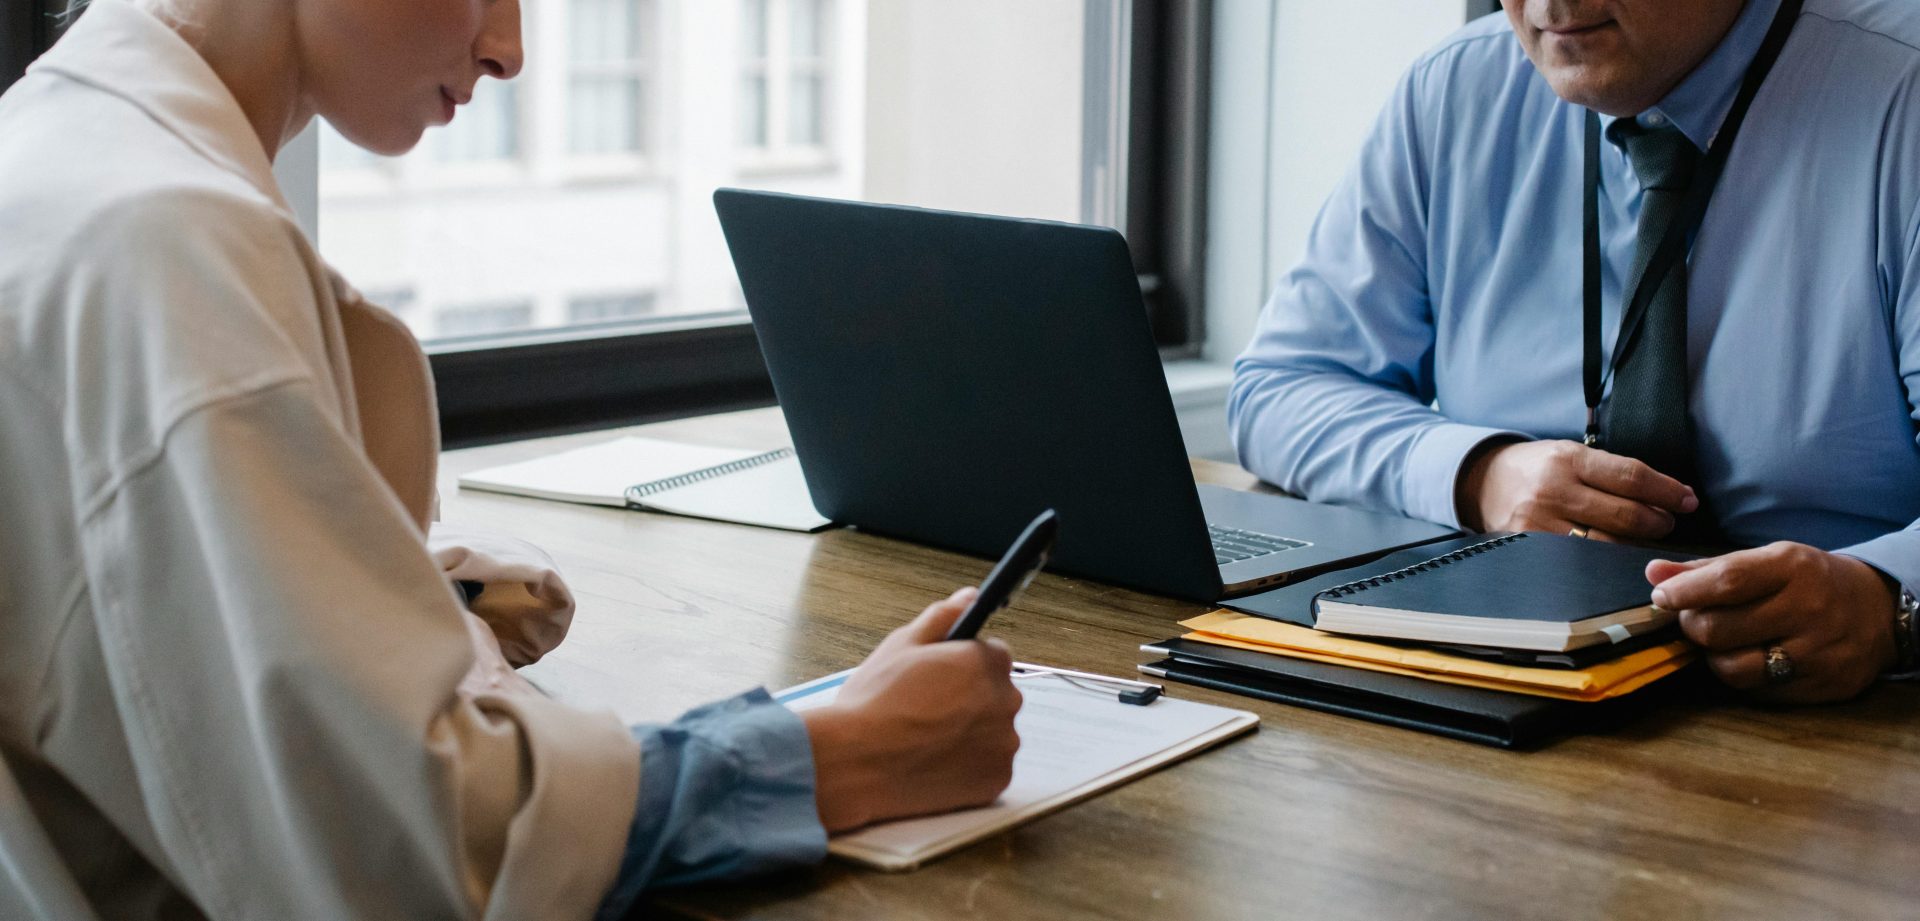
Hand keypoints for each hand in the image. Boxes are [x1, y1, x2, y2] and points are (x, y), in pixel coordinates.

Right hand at [801, 587, 1023, 831]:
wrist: (855, 764)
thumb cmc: (873, 704)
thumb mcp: (900, 646)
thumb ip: (942, 618)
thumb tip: (969, 597)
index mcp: (985, 660)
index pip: (993, 655)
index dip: (963, 666)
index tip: (941, 680)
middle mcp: (1005, 699)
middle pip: (997, 693)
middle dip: (971, 699)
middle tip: (928, 711)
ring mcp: (1004, 743)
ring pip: (994, 731)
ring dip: (973, 734)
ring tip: (928, 740)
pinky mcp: (997, 779)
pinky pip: (990, 766)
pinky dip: (970, 767)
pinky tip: (936, 763)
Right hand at [1458, 439, 1697, 540]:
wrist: (1483, 482)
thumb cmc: (1539, 467)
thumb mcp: (1571, 453)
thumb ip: (1612, 471)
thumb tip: (1666, 494)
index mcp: (1569, 459)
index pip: (1632, 477)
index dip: (1667, 491)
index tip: (1687, 500)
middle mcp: (1554, 491)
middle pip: (1625, 515)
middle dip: (1658, 521)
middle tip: (1666, 522)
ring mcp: (1540, 523)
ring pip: (1607, 544)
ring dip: (1636, 544)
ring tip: (1643, 538)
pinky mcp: (1531, 547)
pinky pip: (1581, 560)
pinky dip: (1605, 558)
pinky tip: (1617, 555)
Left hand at [1648, 543, 1899, 702]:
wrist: (1877, 610)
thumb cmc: (1808, 581)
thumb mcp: (1767, 561)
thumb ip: (1708, 569)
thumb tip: (1654, 573)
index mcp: (1792, 568)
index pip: (1726, 582)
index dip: (1683, 592)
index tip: (1662, 597)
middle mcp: (1808, 609)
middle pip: (1719, 630)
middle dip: (1693, 625)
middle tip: (1696, 619)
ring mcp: (1818, 652)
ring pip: (1733, 668)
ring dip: (1714, 656)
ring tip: (1723, 641)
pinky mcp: (1822, 686)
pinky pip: (1758, 692)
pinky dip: (1743, 677)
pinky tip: (1752, 658)